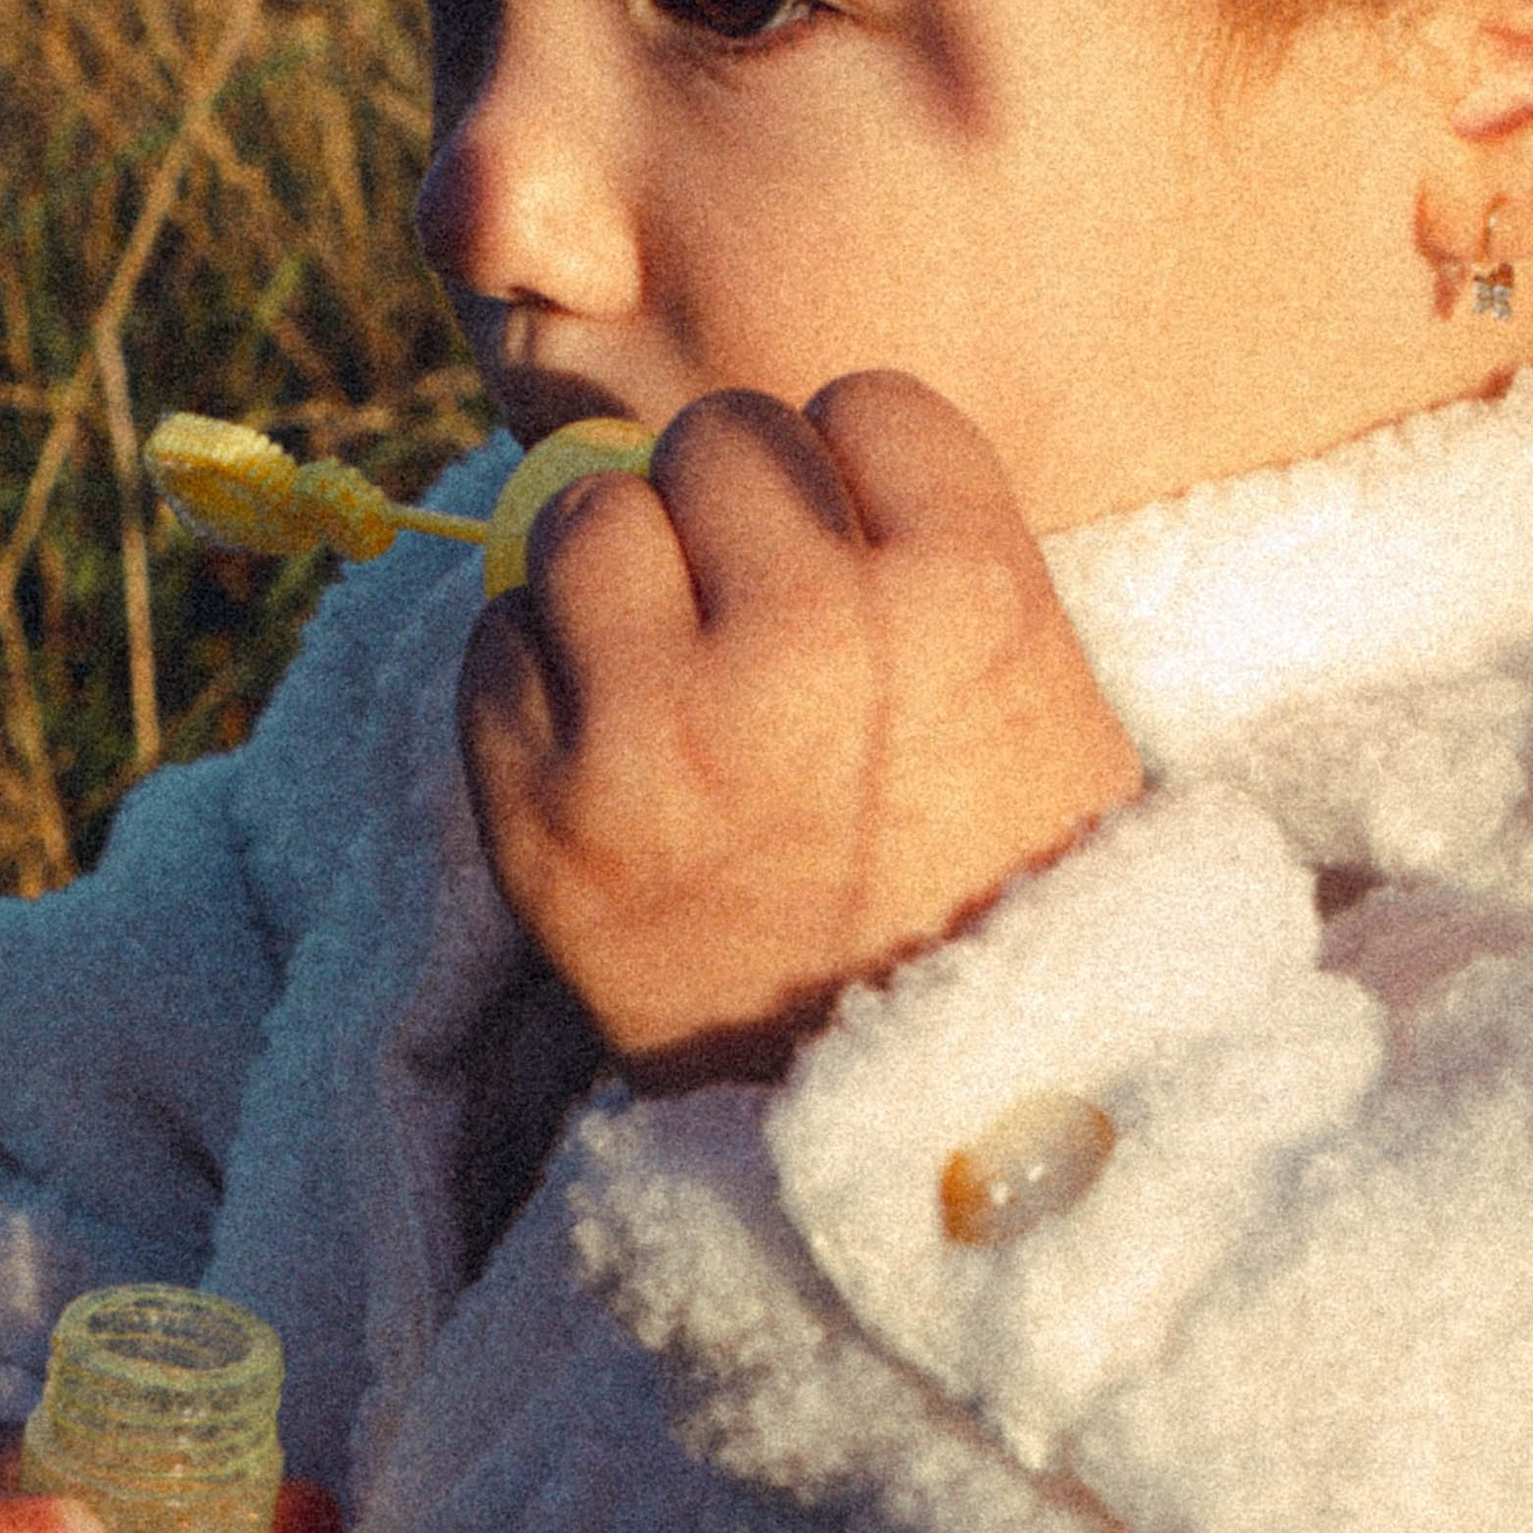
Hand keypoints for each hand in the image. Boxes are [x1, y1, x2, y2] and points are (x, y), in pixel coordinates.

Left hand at [458, 372, 1141, 1088]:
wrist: (930, 1125)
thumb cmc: (996, 895)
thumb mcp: (1038, 697)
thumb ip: (923, 554)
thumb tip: (774, 442)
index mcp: (963, 598)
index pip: (864, 407)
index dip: (854, 471)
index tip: (858, 540)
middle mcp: (808, 639)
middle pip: (715, 439)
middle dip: (731, 508)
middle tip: (752, 602)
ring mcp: (663, 725)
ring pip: (588, 516)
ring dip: (622, 567)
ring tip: (668, 657)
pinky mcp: (543, 809)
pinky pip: (494, 637)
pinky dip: (538, 668)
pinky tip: (606, 734)